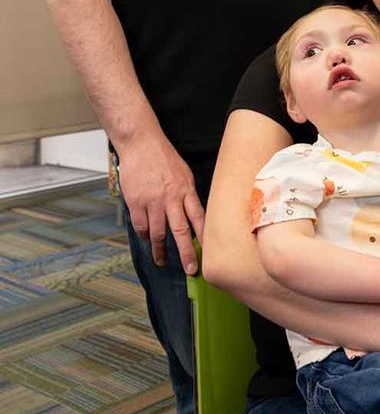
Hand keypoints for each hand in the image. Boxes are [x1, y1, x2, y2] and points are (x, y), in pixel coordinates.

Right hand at [117, 133, 204, 273]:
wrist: (141, 144)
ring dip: (160, 250)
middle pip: (181, 231)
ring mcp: (152, 201)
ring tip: (163, 261)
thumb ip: (187, 194)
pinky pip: (141, 226)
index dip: (205, 237)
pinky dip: (144, 236)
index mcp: (186, 190)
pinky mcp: (135, 202)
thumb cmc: (163, 157)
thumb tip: (193, 214)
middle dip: (186, 253)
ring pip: (158, 233)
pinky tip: (147, 240)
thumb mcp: (184, 173)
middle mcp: (171, 198)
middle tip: (191, 269)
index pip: (199, 218)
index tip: (210, 253)